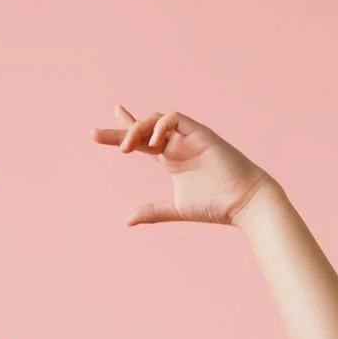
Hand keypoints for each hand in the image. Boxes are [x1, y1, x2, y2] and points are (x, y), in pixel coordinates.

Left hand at [91, 104, 271, 225]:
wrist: (242, 203)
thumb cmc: (214, 206)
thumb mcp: (175, 208)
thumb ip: (152, 211)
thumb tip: (127, 220)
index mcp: (170, 159)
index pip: (141, 141)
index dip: (122, 133)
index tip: (98, 134)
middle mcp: (177, 144)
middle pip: (143, 128)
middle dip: (119, 129)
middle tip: (95, 135)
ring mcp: (188, 136)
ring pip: (156, 120)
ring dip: (137, 130)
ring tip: (125, 149)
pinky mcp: (200, 132)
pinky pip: (174, 118)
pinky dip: (160, 126)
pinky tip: (153, 142)